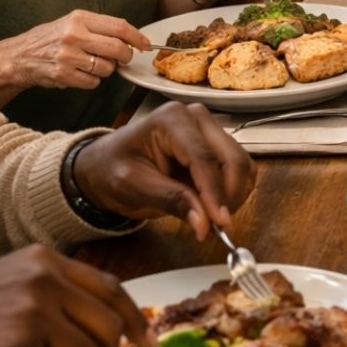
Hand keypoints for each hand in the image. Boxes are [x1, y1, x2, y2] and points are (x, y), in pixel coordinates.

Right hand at [0, 10, 147, 95]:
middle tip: (124, 59)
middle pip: (117, 48)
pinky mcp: (63, 75)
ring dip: (106, 70)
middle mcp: (74, 35)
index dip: (138, 37)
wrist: (18, 57)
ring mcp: (68, 56)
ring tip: (92, 64)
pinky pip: (93, 82)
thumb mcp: (72, 23)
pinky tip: (80, 74)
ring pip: (107, 68)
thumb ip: (99, 28)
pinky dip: (92, 81)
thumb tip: (131, 38)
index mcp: (80, 18)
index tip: (145, 45)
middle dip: (126, 57)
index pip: (120, 27)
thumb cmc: (50, 39)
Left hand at [72, 102, 254, 239]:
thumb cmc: (112, 170)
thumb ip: (171, 200)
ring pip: (241, 166)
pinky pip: (238, 171)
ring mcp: (209, 131)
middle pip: (233, 159)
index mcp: (173, 119)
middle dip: (229, 196)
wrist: (105, 166)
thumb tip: (205, 223)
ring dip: (233, 196)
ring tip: (210, 218)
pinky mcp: (216, 147)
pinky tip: (211, 206)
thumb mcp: (133, 186)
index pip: (205, 158)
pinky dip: (232, 193)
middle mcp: (197, 118)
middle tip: (217, 227)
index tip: (220, 224)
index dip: (216, 193)